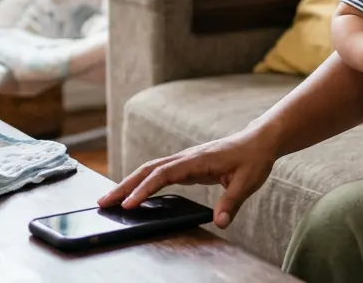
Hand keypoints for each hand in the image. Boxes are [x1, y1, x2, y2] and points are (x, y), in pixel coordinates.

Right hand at [98, 131, 275, 228]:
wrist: (259, 141)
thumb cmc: (253, 159)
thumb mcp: (248, 182)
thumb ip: (232, 202)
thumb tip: (220, 222)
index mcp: (197, 160)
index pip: (163, 175)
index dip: (144, 190)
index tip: (128, 204)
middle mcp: (186, 157)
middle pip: (148, 169)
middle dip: (124, 185)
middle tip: (103, 202)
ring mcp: (184, 160)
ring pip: (150, 170)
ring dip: (129, 183)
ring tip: (110, 200)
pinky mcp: (186, 165)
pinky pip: (159, 174)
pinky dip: (143, 183)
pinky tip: (135, 195)